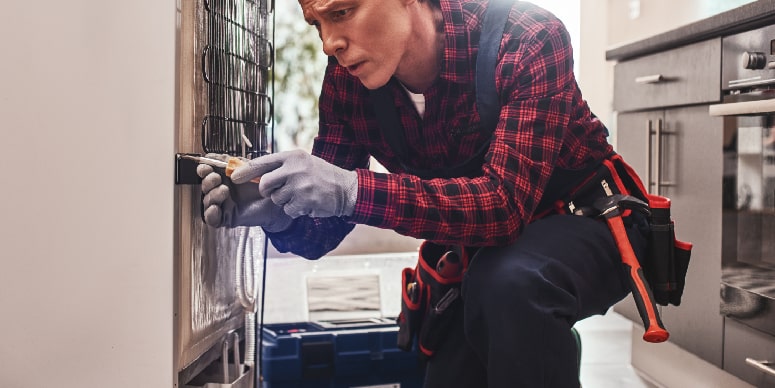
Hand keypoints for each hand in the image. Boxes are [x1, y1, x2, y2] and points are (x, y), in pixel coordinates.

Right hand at [196, 153, 292, 231]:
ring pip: (208, 201)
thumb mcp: (250, 168)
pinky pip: (212, 219)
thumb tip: (213, 156)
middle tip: (216, 178)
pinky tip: (215, 208)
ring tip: (224, 191)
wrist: (278, 199)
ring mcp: (224, 204)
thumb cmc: (266, 183)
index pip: (208, 172)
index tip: (205, 166)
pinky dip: (210, 214)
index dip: (204, 169)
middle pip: (205, 186)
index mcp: (225, 176)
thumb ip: (233, 162)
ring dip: (212, 195)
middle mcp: (222, 189)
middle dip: (208, 181)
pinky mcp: (228, 217)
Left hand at [230, 149, 357, 218]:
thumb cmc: (320, 175)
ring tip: (300, 194)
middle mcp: (294, 169)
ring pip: (276, 199)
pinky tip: (306, 202)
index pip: (262, 163)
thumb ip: (281, 166)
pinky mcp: (303, 201)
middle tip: (276, 191)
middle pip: (265, 184)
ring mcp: (299, 186)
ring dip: (285, 200)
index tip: (235, 177)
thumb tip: (254, 172)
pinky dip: (294, 209)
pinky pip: (287, 209)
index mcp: (292, 156)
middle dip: (267, 191)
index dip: (246, 171)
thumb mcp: (302, 162)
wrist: (344, 188)